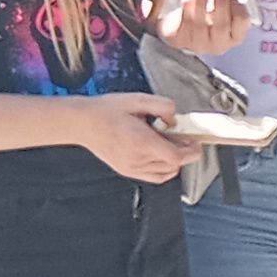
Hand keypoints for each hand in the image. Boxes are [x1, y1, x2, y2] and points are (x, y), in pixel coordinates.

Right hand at [76, 91, 190, 183]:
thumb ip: (163, 107)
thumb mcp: (138, 100)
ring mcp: (131, 168)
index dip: (191, 150)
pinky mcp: (127, 170)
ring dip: (174, 159)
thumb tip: (174, 120)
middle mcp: (137, 159)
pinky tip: (160, 154)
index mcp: (142, 142)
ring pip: (166, 172)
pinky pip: (155, 176)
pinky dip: (164, 168)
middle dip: (183, 151)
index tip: (194, 140)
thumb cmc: (106, 111)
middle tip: (179, 136)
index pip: (177, 157)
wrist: (81, 122)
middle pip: (174, 165)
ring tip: (165, 142)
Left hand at [161, 0, 251, 56]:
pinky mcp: (180, 39)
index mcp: (235, 35)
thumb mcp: (220, 1)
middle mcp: (219, 43)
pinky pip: (184, 21)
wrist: (180, 29)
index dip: (239, 9)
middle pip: (221, 25)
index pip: (242, 24)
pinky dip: (187, 4)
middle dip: (220, 3)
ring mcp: (198, 43)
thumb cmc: (207, 14)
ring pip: (200, 22)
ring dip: (201, 0)